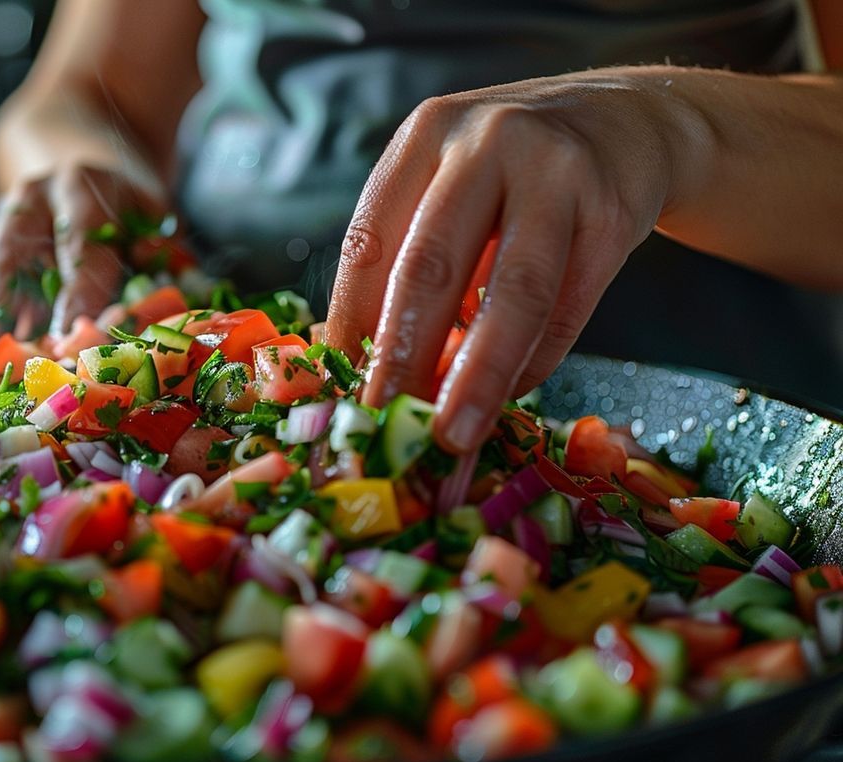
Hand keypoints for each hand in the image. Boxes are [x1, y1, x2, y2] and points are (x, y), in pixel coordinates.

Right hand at [0, 165, 164, 344]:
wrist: (86, 174)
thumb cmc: (125, 209)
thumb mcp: (153, 213)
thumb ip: (158, 242)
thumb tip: (153, 264)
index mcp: (80, 186)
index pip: (77, 242)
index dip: (76, 290)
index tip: (71, 331)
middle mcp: (30, 194)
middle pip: (8, 251)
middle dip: (6, 307)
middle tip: (7, 353)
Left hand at [325, 70, 701, 451]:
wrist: (628, 121)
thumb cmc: (513, 170)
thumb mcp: (450, 184)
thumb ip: (408, 258)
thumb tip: (363, 365)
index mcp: (425, 136)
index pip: (369, 242)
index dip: (350, 322)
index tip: (338, 388)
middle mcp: (487, 142)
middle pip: (432, 267)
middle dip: (404, 357)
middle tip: (385, 423)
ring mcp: (558, 174)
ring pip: (512, 293)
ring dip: (478, 376)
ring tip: (454, 433)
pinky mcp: (614, 212)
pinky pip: (566, 308)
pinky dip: (532, 360)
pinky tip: (508, 393)